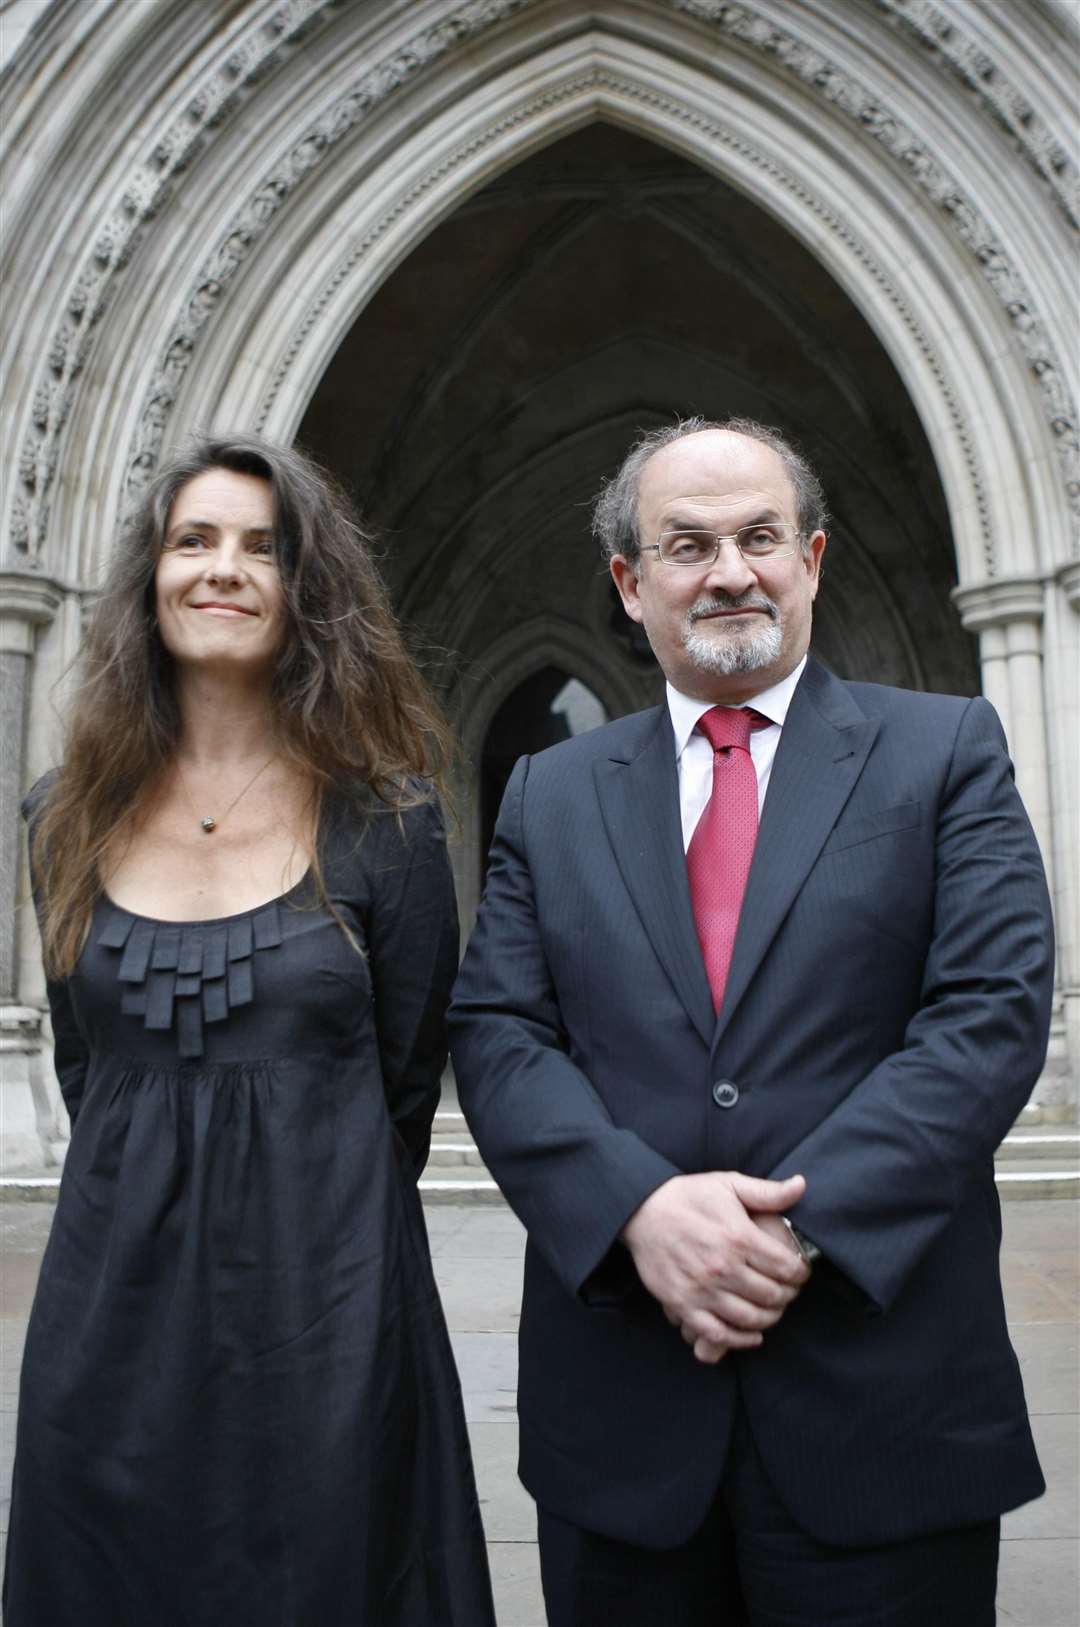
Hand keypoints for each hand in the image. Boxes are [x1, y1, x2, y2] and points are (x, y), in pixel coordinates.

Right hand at [620, 1171, 810, 1363]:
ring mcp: (701, 1289)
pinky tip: (752, 1333)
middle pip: (773, 1295)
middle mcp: (722, 1267)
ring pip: (751, 1318)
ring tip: (772, 1308)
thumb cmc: (688, 1196)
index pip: (786, 1268)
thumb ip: (767, 1192)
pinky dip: (741, 1339)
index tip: (799, 1272)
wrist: (641, 1210)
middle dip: (788, 1296)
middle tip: (788, 1291)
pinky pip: (719, 1333)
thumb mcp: (728, 1185)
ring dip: (769, 1317)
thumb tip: (801, 1185)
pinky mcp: (682, 1305)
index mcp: (738, 1237)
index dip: (800, 1273)